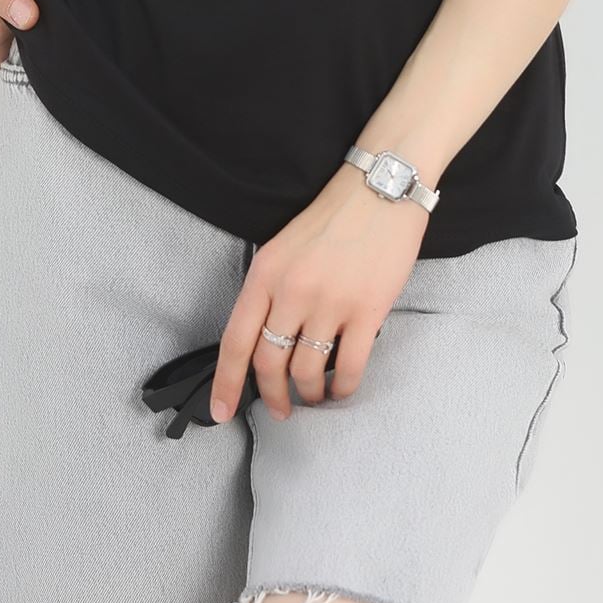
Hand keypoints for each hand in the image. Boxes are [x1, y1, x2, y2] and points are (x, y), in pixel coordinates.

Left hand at [209, 166, 428, 421]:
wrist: (381, 190)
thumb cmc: (332, 219)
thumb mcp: (281, 248)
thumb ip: (269, 291)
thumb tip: (264, 342)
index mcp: (264, 274)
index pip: (235, 341)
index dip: (226, 383)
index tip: (221, 413)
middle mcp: (292, 292)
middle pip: (270, 364)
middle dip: (272, 396)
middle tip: (280, 410)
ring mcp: (331, 303)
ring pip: (308, 371)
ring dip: (309, 393)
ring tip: (314, 396)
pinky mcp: (368, 311)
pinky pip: (350, 367)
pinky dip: (344, 388)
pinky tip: (342, 390)